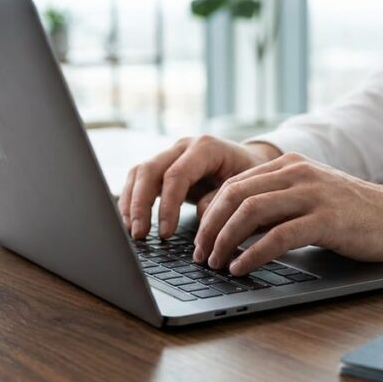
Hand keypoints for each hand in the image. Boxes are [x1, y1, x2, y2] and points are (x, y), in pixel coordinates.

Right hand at [119, 135, 281, 238]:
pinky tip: (131, 222)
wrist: (251, 162)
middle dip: (140, 205)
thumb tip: (202, 218)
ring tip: (132, 232)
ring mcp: (171, 154)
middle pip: (149, 170)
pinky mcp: (163, 166)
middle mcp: (184, 146)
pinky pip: (139, 180)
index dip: (167, 206)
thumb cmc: (251, 176)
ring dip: (131, 203)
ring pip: (138, 173)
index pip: (177, 174)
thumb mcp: (246, 188)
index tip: (166, 233)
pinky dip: (131, 201)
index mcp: (206, 148)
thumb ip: (222, 201)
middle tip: (140, 235)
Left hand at [192, 152, 382, 275]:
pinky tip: (241, 268)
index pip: (234, 184)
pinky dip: (252, 254)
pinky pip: (278, 236)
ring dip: (225, 240)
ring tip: (215, 263)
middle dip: (210, 228)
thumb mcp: (309, 199)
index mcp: (289, 165)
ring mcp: (312, 194)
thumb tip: (233, 229)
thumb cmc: (354, 215)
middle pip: (235, 196)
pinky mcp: (326, 219)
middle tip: (200, 255)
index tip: (200, 239)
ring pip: (251, 212)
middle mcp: (297, 173)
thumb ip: (276, 206)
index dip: (210, 213)